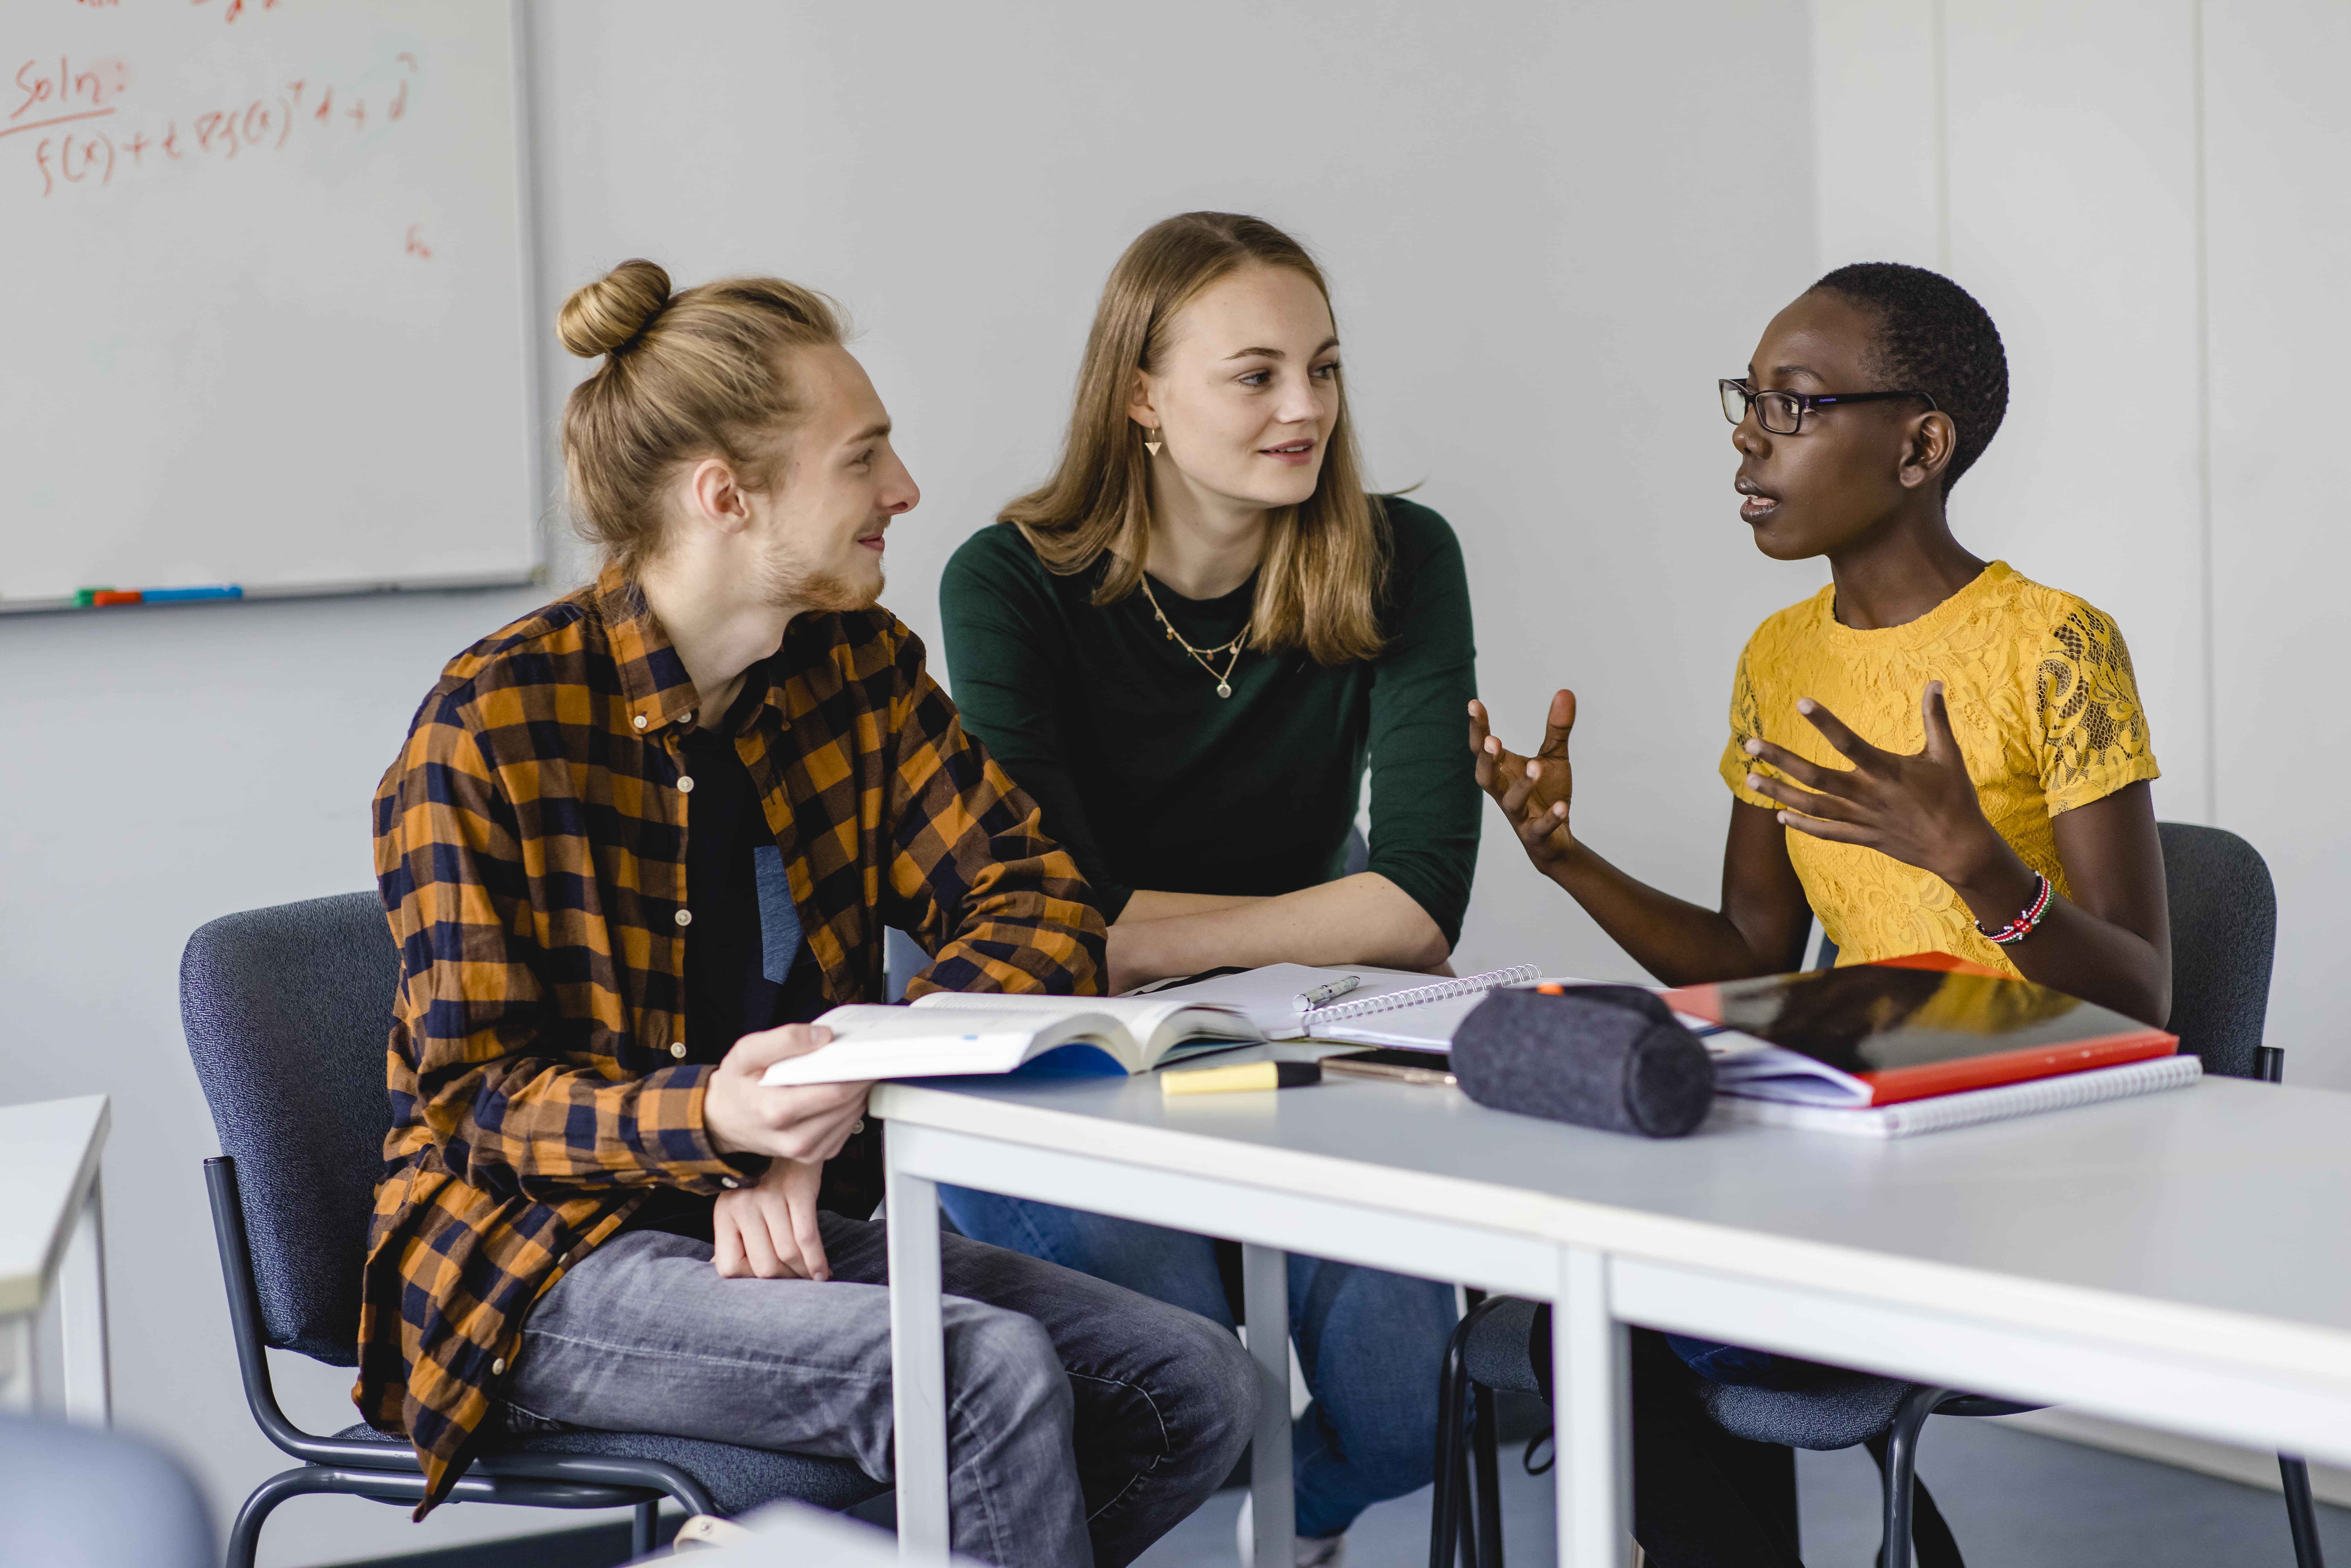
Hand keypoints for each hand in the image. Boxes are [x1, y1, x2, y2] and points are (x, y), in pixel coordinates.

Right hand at [701, 1023, 872, 1162]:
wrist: (722, 1121)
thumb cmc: (736, 1085)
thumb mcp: (746, 1053)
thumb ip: (784, 1040)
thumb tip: (822, 1036)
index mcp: (776, 1111)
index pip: (834, 1091)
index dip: (856, 1069)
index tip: (866, 1052)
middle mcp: (793, 1138)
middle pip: (847, 1104)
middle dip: (859, 1077)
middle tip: (862, 1057)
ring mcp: (806, 1151)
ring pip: (851, 1117)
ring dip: (856, 1093)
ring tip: (847, 1073)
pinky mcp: (815, 1155)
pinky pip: (846, 1130)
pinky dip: (848, 1109)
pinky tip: (836, 1095)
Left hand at [712, 1154, 831, 1279]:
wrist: (786, 1136)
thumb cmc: (764, 1173)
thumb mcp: (738, 1201)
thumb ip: (732, 1235)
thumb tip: (721, 1268)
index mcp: (724, 1212)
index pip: (729, 1267)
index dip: (750, 1280)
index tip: (769, 1278)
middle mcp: (742, 1206)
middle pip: (763, 1266)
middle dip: (785, 1280)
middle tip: (797, 1281)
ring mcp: (769, 1198)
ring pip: (787, 1254)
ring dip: (804, 1272)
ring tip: (813, 1277)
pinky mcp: (797, 1190)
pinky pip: (807, 1236)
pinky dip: (817, 1259)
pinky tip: (822, 1271)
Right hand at [1468, 692, 1578, 872]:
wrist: (1554, 838)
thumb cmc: (1546, 792)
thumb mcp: (1553, 757)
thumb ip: (1557, 728)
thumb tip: (1565, 691)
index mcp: (1503, 770)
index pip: (1483, 747)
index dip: (1477, 727)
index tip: (1473, 703)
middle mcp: (1504, 791)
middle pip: (1485, 776)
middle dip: (1486, 760)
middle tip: (1492, 740)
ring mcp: (1518, 815)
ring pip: (1511, 801)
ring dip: (1522, 785)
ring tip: (1536, 767)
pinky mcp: (1535, 834)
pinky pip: (1540, 827)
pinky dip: (1550, 818)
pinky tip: (1562, 808)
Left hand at [1741, 682, 2001, 887]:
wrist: (1961, 848)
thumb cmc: (1955, 798)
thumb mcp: (1948, 755)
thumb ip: (1936, 719)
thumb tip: (1935, 683)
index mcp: (1887, 771)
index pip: (1848, 742)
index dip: (1824, 722)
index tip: (1800, 702)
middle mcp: (1868, 795)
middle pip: (1815, 776)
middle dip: (1781, 760)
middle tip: (1750, 745)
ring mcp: (1862, 819)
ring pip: (1811, 806)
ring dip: (1779, 793)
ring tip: (1750, 779)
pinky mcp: (1863, 838)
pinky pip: (1826, 832)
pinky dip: (1802, 825)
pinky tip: (1780, 816)